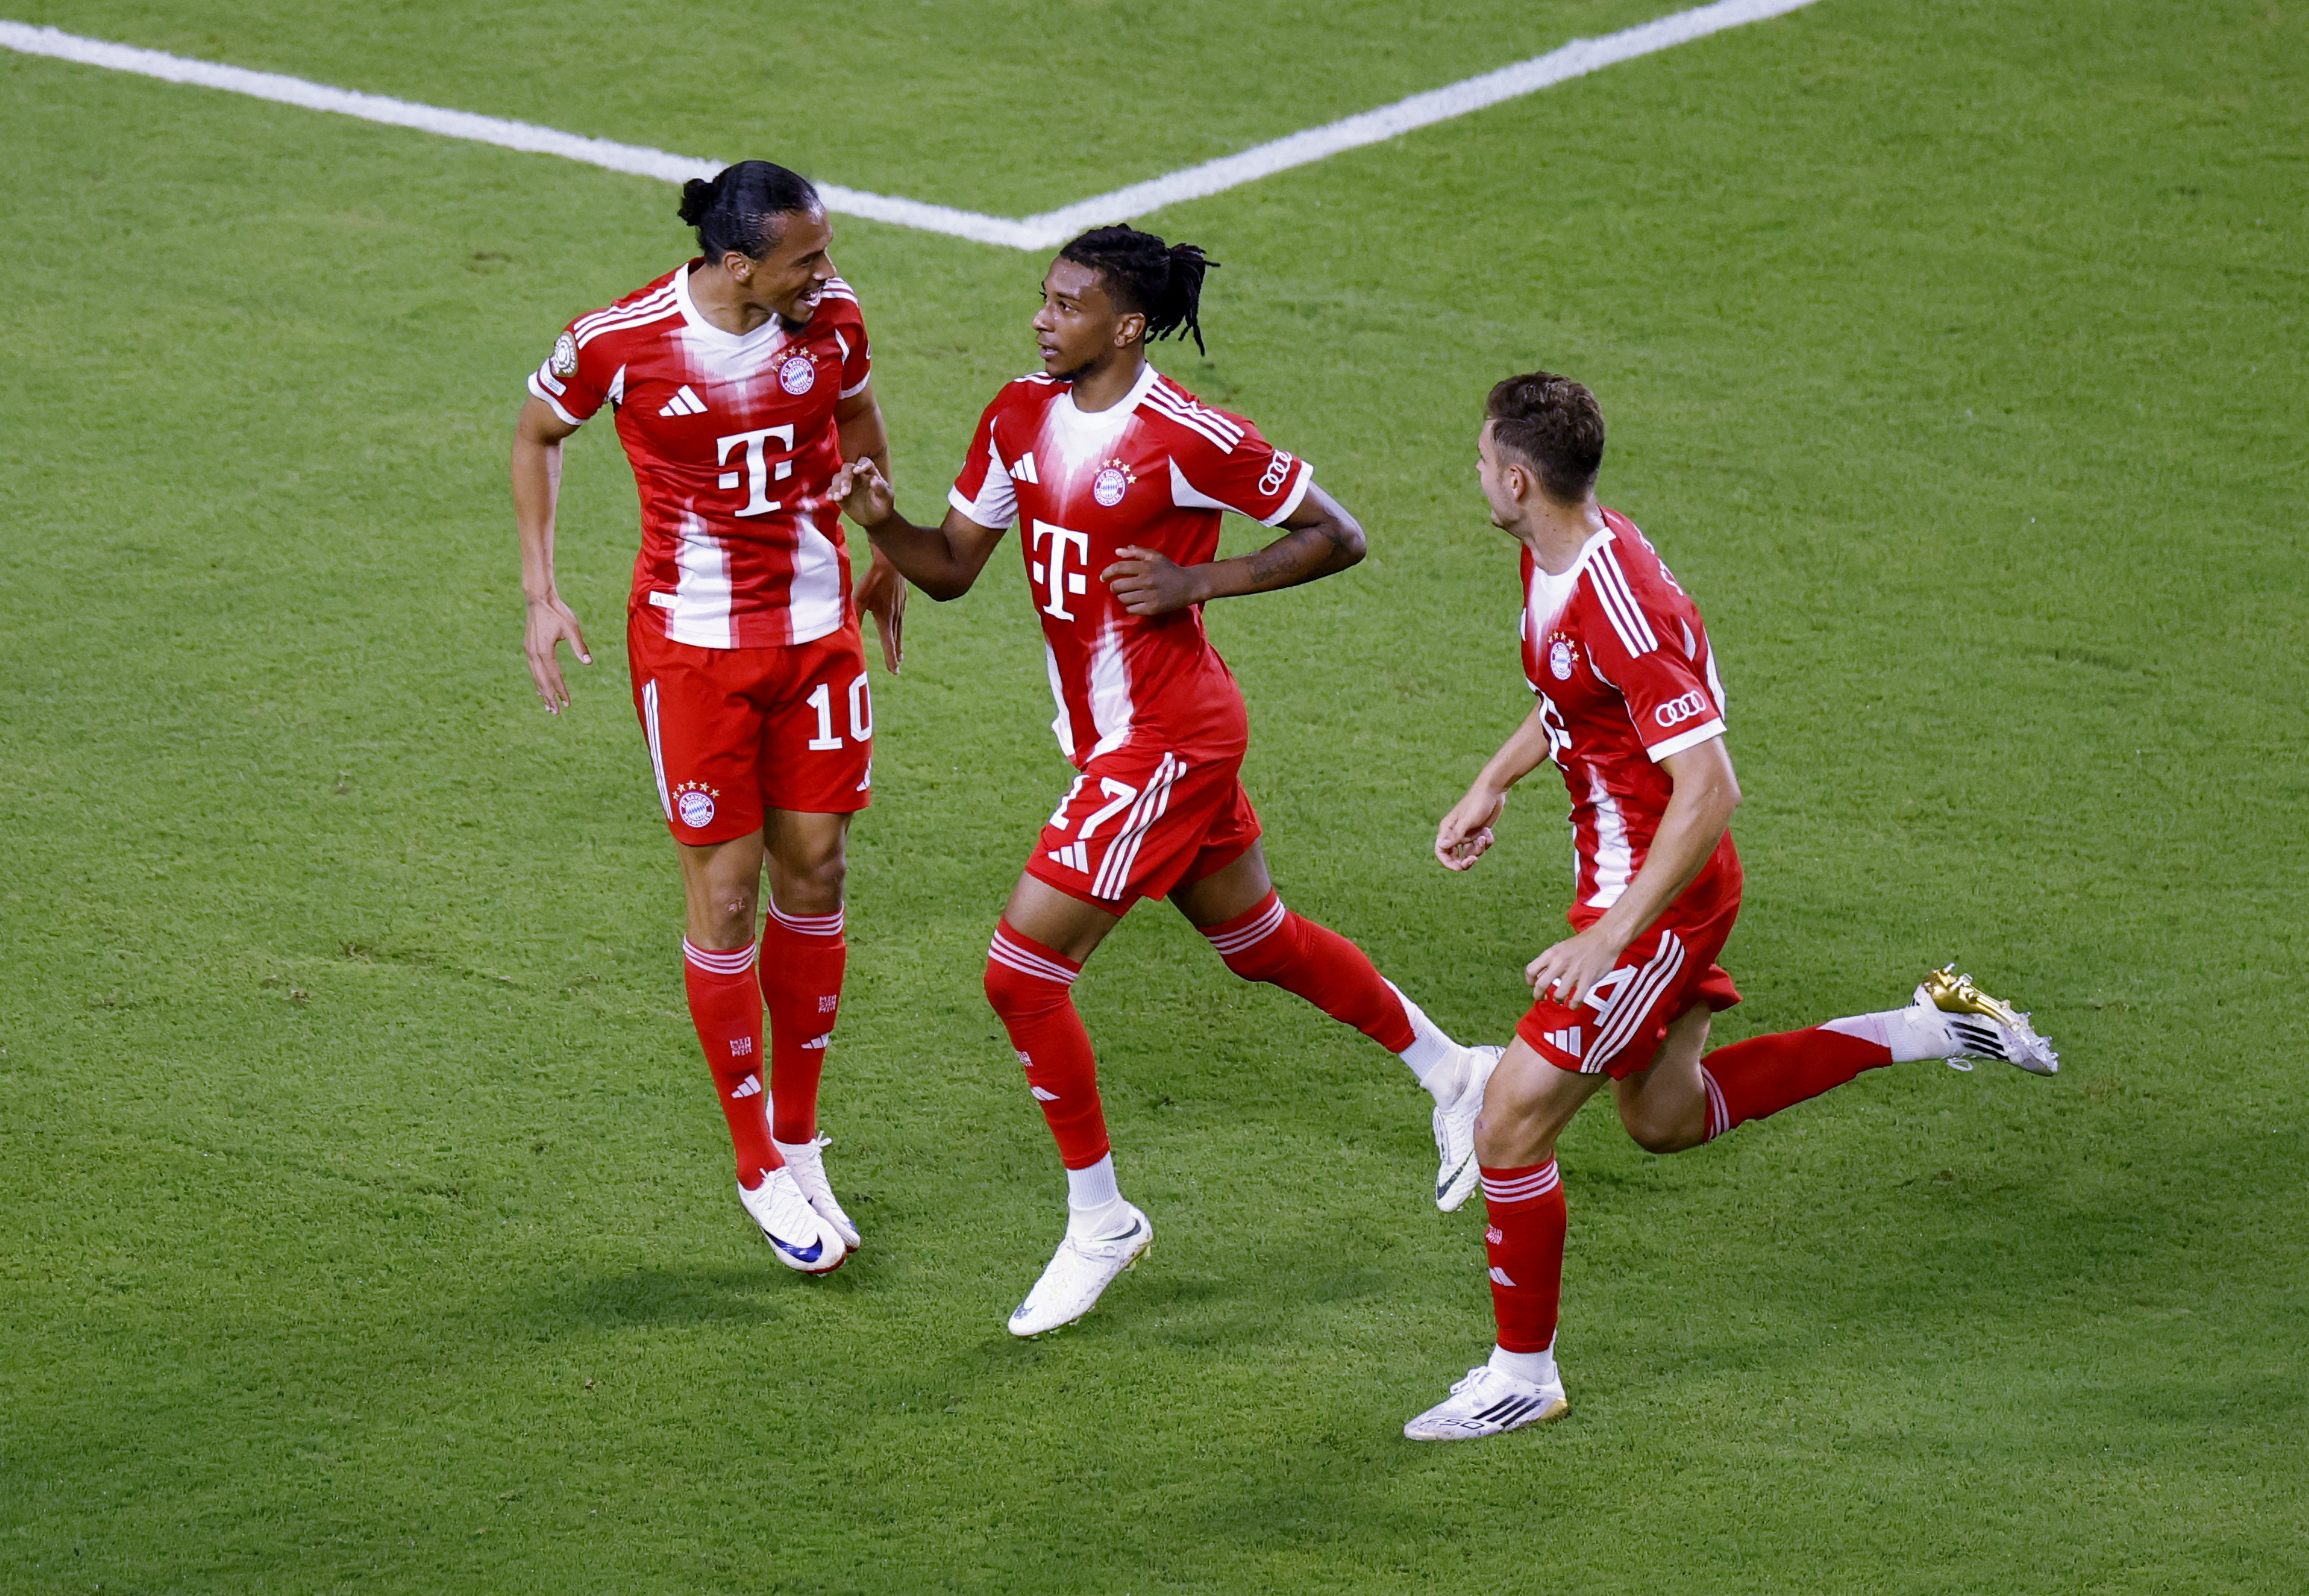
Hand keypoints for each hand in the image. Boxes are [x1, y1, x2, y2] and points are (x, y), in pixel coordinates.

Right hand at [524, 595, 590, 712]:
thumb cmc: (558, 612)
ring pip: (535, 677)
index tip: (568, 704)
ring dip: (541, 692)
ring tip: (547, 706)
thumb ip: (580, 646)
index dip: (561, 691)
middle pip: (542, 681)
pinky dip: (537, 681)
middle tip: (555, 713)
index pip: (555, 677)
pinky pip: (532, 669)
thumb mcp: (572, 628)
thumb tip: (589, 663)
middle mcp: (534, 654)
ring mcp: (528, 651)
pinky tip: (540, 688)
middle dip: (549, 697)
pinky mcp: (527, 647)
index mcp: (545, 651)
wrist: (539, 599)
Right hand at [832, 455, 895, 528]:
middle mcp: (857, 475)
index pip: (864, 462)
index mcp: (870, 472)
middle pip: (847, 468)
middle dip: (845, 478)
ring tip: (839, 498)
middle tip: (846, 493)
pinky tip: (831, 499)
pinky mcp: (840, 493)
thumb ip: (881, 489)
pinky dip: (830, 493)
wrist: (875, 519)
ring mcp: (847, 483)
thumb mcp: (886, 498)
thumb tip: (874, 479)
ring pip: (837, 478)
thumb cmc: (883, 506)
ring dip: (836, 487)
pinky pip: (832, 490)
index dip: (861, 464)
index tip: (857, 471)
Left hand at [855, 547, 907, 673]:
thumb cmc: (874, 580)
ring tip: (900, 651)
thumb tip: (850, 633)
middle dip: (895, 653)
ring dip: (899, 641)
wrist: (891, 562)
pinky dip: (899, 626)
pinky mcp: (903, 598)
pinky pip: (901, 616)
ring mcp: (901, 607)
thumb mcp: (860, 599)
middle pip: (896, 639)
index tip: (894, 671)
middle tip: (897, 665)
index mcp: (885, 619)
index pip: (888, 644)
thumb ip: (856, 616)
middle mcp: (895, 616)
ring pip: (900, 629)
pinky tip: (898, 624)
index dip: (891, 659)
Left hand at [1101, 546, 1202, 615]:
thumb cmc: (1170, 569)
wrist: (1189, 585)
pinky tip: (1135, 603)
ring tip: (1129, 595)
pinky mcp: (1153, 608)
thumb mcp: (1155, 556)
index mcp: (1145, 566)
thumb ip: (1136, 552)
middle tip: (1117, 588)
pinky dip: (1130, 607)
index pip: (1118, 568)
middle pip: (1117, 586)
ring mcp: (1149, 596)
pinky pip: (1131, 610)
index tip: (1103, 577)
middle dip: (1114, 587)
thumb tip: (1117, 551)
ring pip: (1123, 599)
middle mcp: (1146, 581)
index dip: (1107, 572)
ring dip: (1122, 597)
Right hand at [1434, 784, 1506, 870]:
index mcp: (1447, 829)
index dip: (1448, 863)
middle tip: (1475, 859)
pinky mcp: (1478, 833)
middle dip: (1465, 860)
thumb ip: (1455, 835)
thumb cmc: (1478, 803)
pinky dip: (1487, 842)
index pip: (1441, 851)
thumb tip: (1441, 847)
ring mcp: (1467, 834)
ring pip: (1470, 853)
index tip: (1460, 867)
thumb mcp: (1467, 821)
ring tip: (1485, 835)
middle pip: (1455, 857)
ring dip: (1479, 848)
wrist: (1493, 791)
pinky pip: (1481, 847)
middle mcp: (1455, 833)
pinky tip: (1489, 832)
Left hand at [1524, 923, 1629, 1009]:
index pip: (1531, 970)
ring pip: (1558, 995)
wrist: (1604, 938)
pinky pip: (1577, 998)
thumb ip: (1550, 961)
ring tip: (1560, 999)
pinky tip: (1573, 1005)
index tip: (1534, 985)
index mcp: (1552, 953)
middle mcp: (1560, 962)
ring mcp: (1574, 972)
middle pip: (1541, 985)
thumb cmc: (1583, 943)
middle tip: (1542, 998)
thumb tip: (1540, 977)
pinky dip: (1573, 1005)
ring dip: (1558, 1000)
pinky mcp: (1587, 979)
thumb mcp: (1561, 947)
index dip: (1530, 981)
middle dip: (1538, 995)